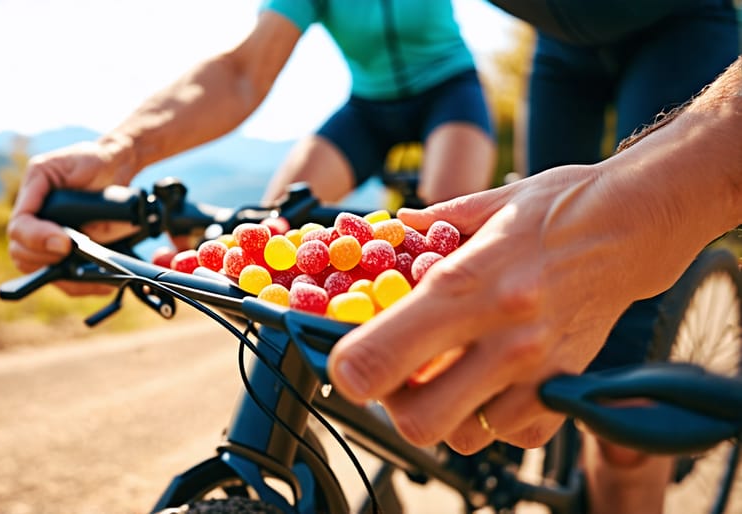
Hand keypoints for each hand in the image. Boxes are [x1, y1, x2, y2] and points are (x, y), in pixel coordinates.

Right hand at [7, 140, 137, 294]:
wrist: (112, 164)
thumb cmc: (95, 160)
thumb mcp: (84, 166)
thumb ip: (78, 199)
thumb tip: (79, 238)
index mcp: (33, 191)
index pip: (20, 225)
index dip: (38, 239)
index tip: (65, 243)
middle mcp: (33, 216)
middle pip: (21, 253)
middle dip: (46, 260)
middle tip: (75, 258)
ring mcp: (44, 236)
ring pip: (37, 269)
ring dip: (63, 277)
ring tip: (96, 279)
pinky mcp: (60, 250)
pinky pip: (60, 276)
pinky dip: (78, 284)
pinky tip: (102, 284)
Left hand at [327, 163, 701, 452]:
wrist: (635, 226)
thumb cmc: (559, 209)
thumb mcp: (486, 204)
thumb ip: (430, 223)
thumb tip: (390, 229)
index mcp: (466, 285)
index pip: (381, 357)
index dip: (350, 369)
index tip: (348, 359)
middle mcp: (500, 336)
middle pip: (415, 420)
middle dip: (393, 406)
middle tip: (397, 375)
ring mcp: (536, 370)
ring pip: (461, 436)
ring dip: (442, 414)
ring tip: (445, 375)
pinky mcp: (565, 390)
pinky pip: (511, 435)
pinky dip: (491, 419)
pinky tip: (490, 382)